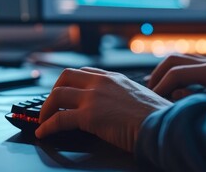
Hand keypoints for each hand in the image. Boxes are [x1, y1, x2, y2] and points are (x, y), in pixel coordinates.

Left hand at [36, 67, 172, 151]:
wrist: (163, 125)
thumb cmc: (158, 116)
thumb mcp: (140, 97)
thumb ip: (125, 97)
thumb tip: (119, 108)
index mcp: (114, 78)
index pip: (85, 72)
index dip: (70, 82)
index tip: (64, 92)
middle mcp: (101, 82)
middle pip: (65, 77)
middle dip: (53, 90)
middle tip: (50, 105)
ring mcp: (94, 97)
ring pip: (57, 95)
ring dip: (46, 108)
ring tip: (42, 120)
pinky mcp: (89, 115)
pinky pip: (59, 119)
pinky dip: (47, 126)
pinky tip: (43, 132)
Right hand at [148, 54, 205, 104]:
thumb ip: (197, 100)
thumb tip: (176, 92)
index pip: (176, 73)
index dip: (161, 86)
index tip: (153, 99)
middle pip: (173, 59)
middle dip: (158, 74)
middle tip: (149, 91)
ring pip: (177, 58)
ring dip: (163, 71)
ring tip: (154, 87)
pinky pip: (184, 63)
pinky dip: (171, 71)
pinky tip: (165, 83)